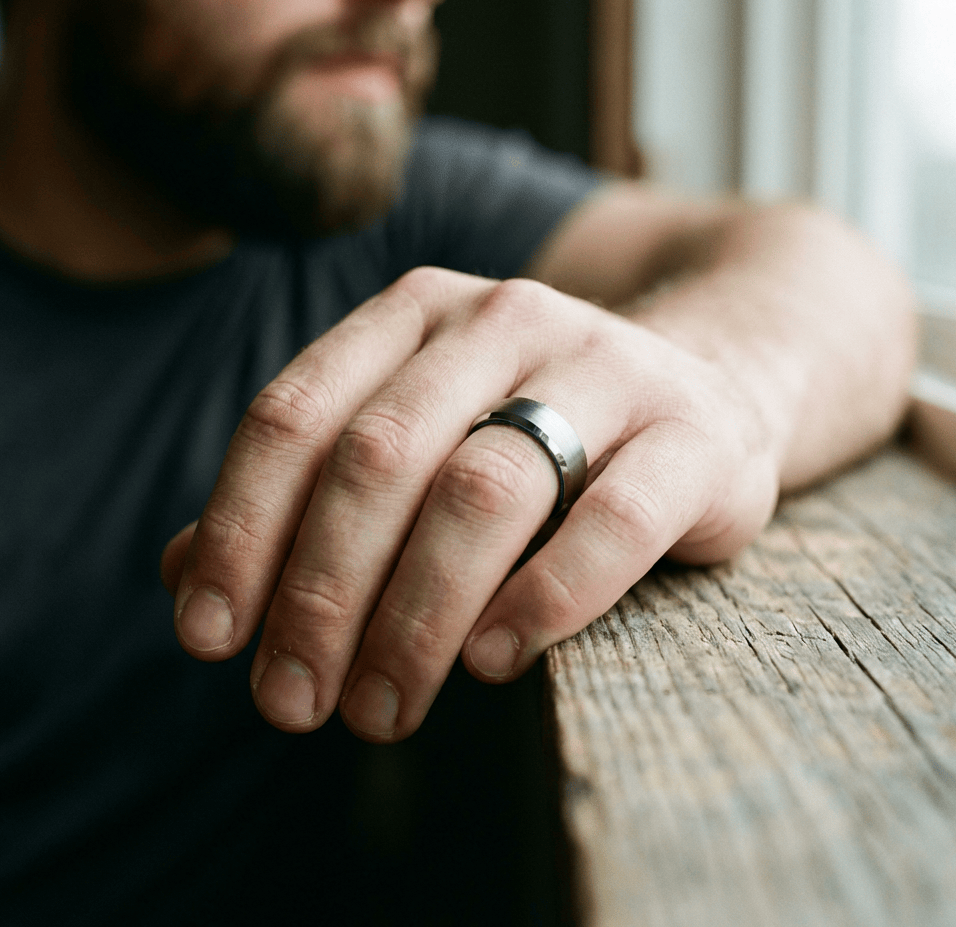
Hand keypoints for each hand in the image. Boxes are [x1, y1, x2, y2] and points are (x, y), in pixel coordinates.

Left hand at [161, 267, 780, 740]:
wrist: (709, 391)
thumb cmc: (540, 437)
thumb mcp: (420, 441)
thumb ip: (306, 498)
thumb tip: (180, 576)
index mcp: (419, 315)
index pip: (296, 415)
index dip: (239, 529)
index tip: (209, 638)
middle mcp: (506, 320)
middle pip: (379, 457)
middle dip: (320, 593)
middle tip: (293, 703)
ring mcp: (606, 367)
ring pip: (484, 489)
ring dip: (416, 616)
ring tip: (382, 706)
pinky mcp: (691, 435)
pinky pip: (610, 520)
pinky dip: (542, 598)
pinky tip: (494, 657)